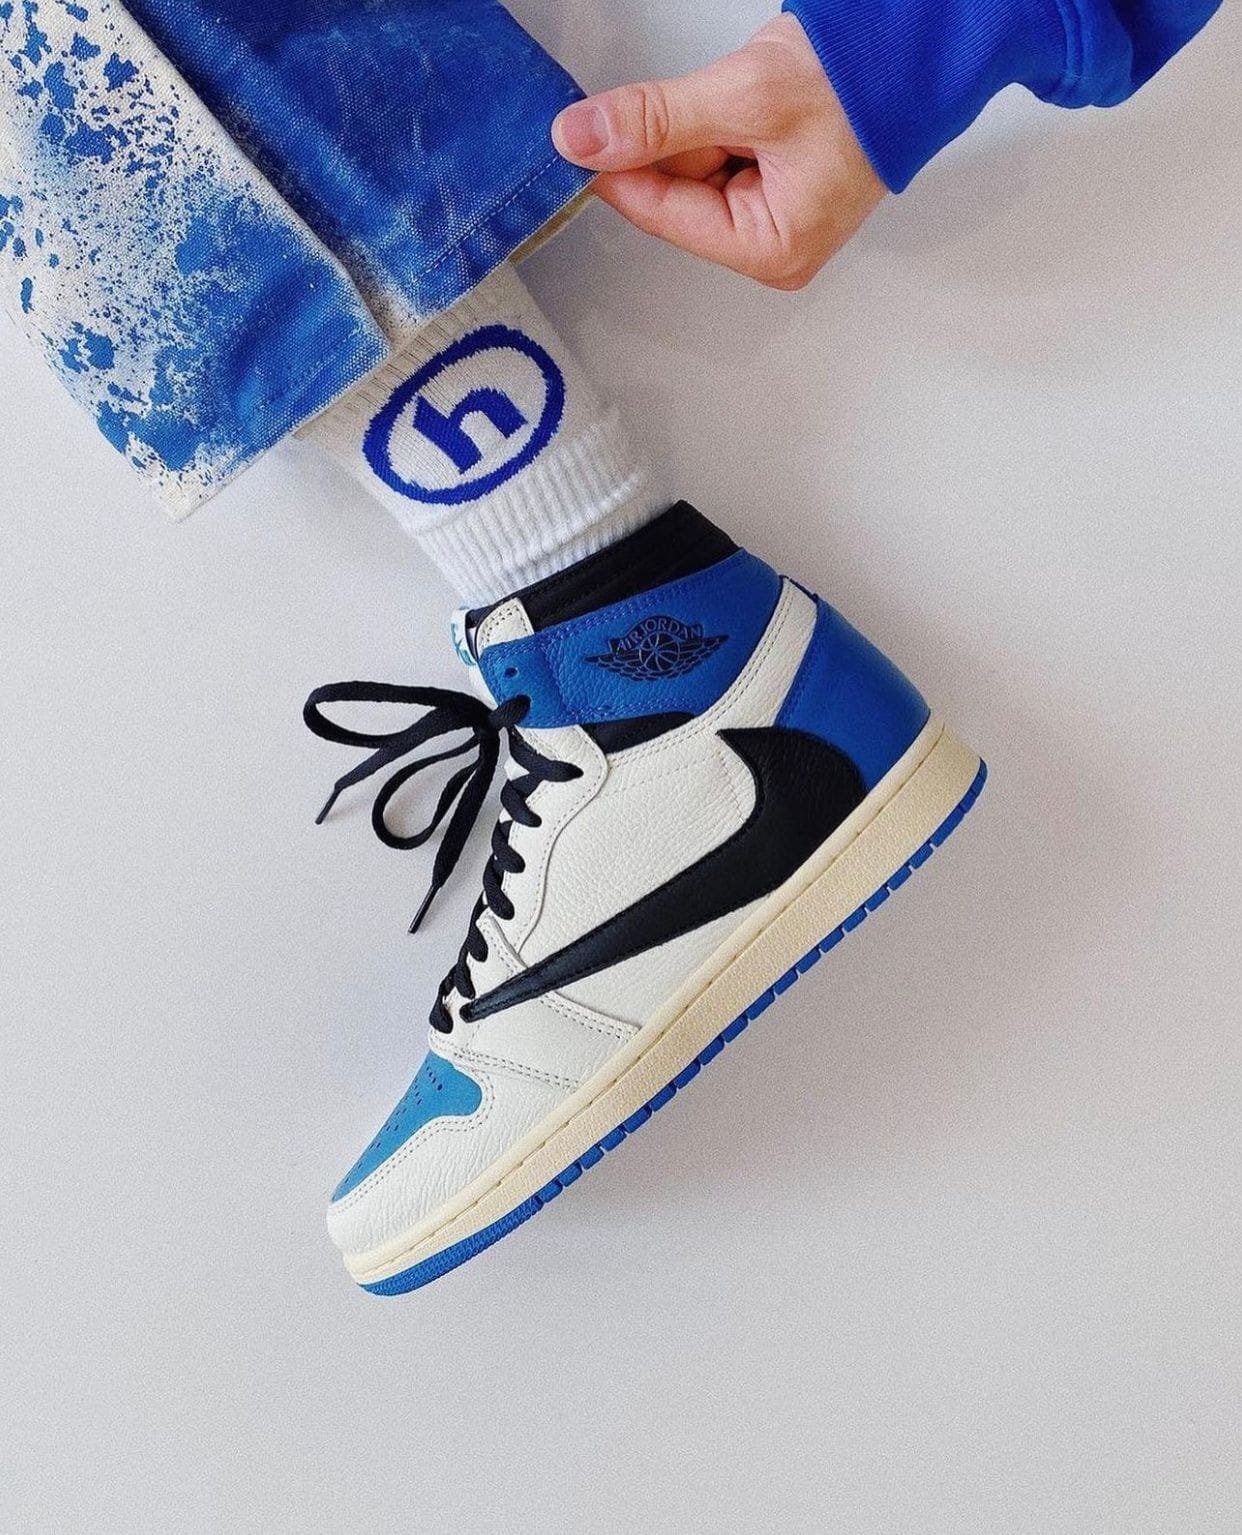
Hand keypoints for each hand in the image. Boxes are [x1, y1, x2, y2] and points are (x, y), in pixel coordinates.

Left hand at [551, 16, 884, 290]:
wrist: (920, 46)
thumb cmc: (865, 84)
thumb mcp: (746, 96)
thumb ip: (656, 119)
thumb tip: (581, 137)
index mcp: (771, 250)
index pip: (662, 214)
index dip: (615, 169)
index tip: (575, 134)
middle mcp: (770, 245)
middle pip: (674, 195)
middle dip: (669, 139)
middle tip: (693, 95)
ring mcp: (772, 214)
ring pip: (690, 169)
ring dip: (696, 123)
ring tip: (744, 95)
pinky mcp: (772, 181)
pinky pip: (714, 153)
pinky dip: (713, 119)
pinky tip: (744, 98)